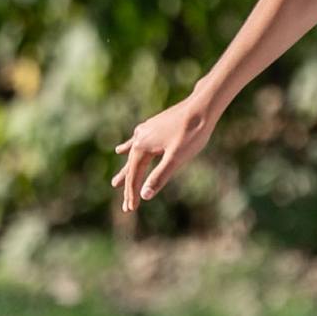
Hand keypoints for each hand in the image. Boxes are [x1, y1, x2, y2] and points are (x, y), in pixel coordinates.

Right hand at [111, 95, 216, 213]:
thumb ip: (160, 176)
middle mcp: (139, 138)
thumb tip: (145, 195)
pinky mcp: (153, 126)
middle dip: (129, 188)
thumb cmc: (191, 133)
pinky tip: (123, 147)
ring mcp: (146, 131)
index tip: (130, 209)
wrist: (202, 106)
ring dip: (126, 171)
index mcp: (142, 147)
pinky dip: (130, 148)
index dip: (132, 194)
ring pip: (133, 156)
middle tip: (126, 207)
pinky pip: (137, 141)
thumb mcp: (176, 158)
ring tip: (115, 183)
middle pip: (132, 168)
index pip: (134, 176)